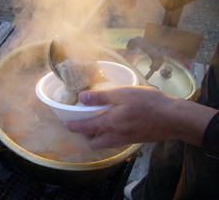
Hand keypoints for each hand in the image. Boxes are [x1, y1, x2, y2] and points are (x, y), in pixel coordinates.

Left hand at [63, 86, 217, 148]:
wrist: (173, 118)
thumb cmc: (148, 102)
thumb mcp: (123, 93)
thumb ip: (101, 96)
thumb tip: (82, 98)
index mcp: (110, 123)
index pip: (86, 128)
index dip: (73, 127)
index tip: (65, 125)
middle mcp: (116, 136)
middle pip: (94, 143)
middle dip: (86, 137)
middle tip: (85, 125)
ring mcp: (126, 140)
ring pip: (105, 144)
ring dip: (97, 138)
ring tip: (98, 125)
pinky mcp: (134, 140)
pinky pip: (116, 143)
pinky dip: (109, 138)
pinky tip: (115, 126)